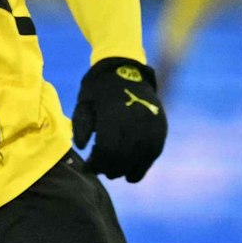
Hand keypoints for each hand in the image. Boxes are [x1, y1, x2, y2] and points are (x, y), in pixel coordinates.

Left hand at [72, 57, 167, 182]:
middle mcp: (135, 120)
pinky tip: (131, 172)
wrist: (126, 70)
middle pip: (123, 157)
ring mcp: (151, 124)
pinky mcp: (161, 126)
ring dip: (125, 170)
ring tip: (114, 171)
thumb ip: (81, 127)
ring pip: (140, 158)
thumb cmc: (98, 92)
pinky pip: (153, 153)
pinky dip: (142, 166)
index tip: (88, 167)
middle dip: (109, 169)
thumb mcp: (83, 106)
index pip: (107, 150)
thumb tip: (82, 148)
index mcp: (114, 115)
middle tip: (100, 170)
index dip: (96, 164)